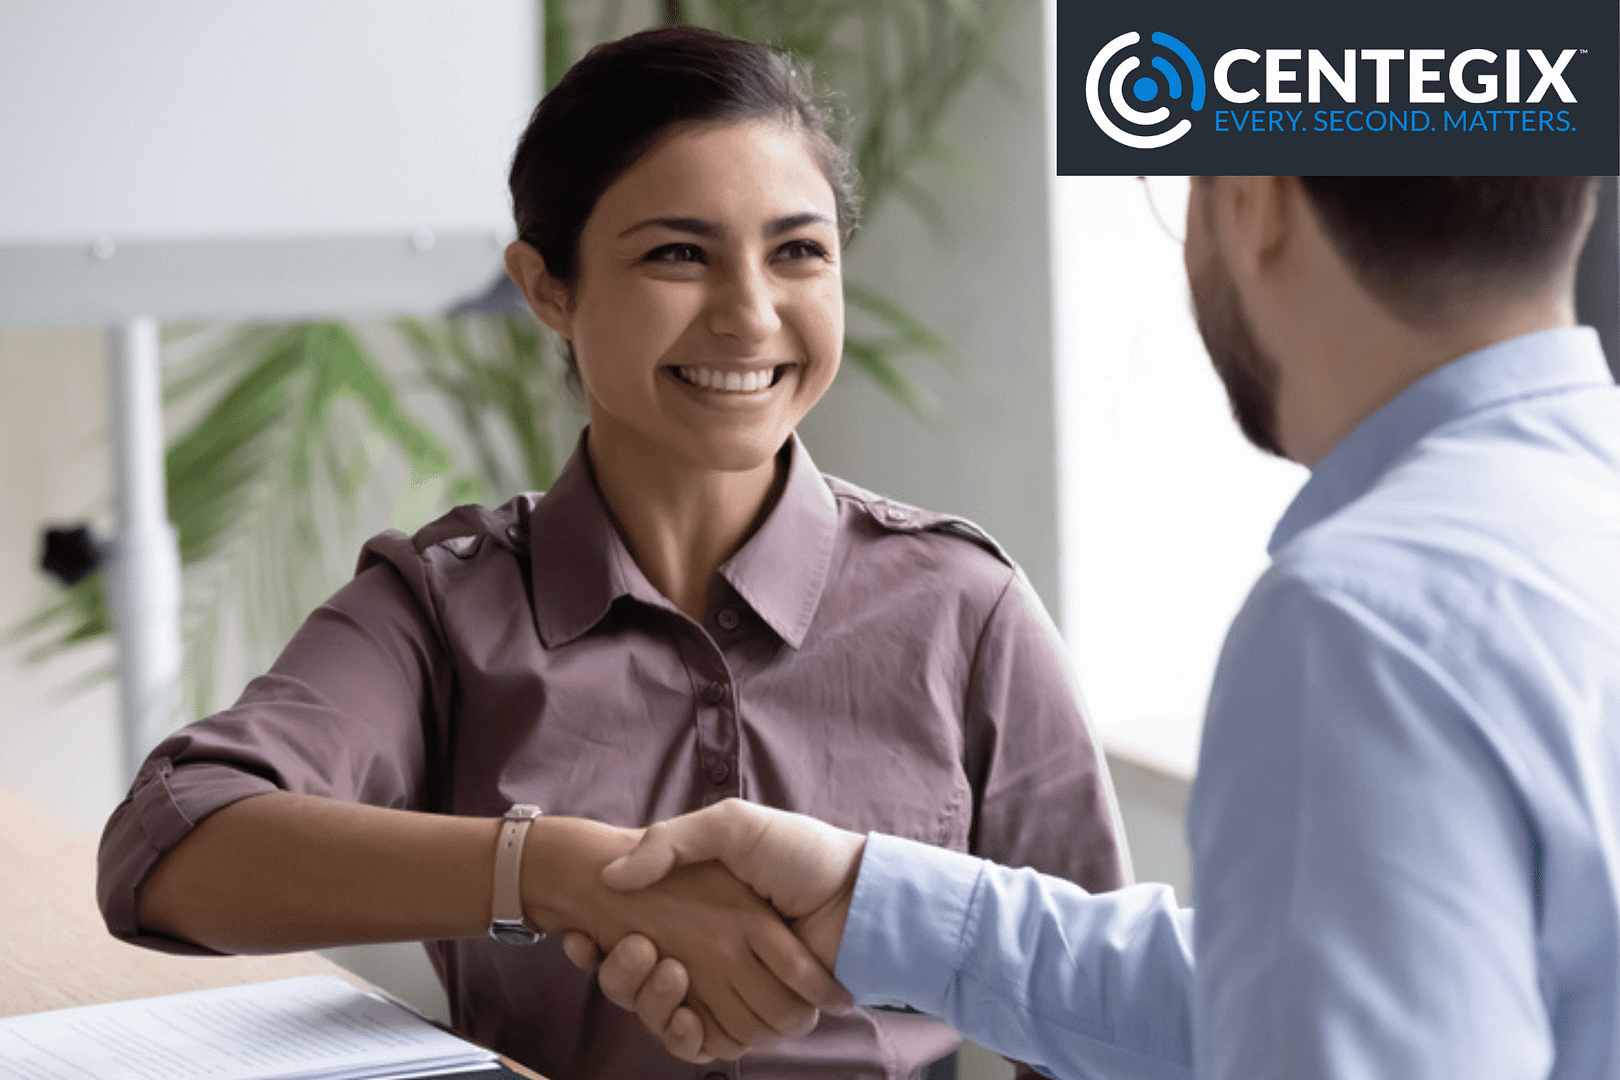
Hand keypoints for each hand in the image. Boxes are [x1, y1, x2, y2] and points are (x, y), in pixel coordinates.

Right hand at [528, 816, 838, 1053]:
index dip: (594, 946)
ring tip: (665, 970)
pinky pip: (701, 1044)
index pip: (625, 942)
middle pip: (633, 986)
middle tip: (634, 948)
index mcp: (694, 913)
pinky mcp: (751, 1020)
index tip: (579, 935)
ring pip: (659, 1017)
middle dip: (618, 976)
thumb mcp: (729, 827)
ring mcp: (726, 989)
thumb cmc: (798, 853)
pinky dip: (683, 1036)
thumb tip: (611, 877)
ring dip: (647, 1002)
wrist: (855, 892)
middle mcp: (703, 955)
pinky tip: (684, 1013)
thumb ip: (669, 843)